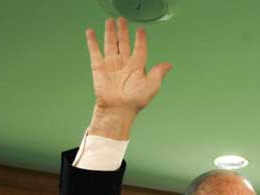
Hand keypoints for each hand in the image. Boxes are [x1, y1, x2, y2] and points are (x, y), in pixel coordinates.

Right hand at [86, 18, 172, 138]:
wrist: (118, 109)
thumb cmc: (135, 101)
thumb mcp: (152, 85)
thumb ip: (158, 72)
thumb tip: (169, 65)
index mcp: (137, 68)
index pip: (140, 49)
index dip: (140, 39)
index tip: (141, 30)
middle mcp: (124, 65)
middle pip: (124, 43)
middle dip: (123, 31)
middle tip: (122, 20)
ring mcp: (111, 65)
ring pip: (111, 44)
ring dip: (110, 32)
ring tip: (110, 21)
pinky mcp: (99, 68)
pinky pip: (95, 51)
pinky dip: (92, 42)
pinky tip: (90, 32)